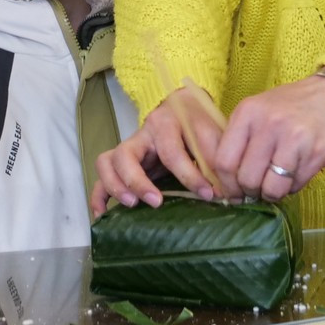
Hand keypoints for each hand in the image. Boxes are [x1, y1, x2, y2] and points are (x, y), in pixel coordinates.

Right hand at [91, 88, 232, 215]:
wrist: (183, 108)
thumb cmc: (198, 125)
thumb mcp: (212, 133)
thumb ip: (217, 157)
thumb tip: (226, 192)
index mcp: (165, 124)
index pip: (172, 152)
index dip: (189, 176)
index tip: (207, 194)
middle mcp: (140, 136)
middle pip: (126, 155)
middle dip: (138, 181)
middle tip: (155, 202)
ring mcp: (127, 149)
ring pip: (106, 162)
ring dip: (116, 186)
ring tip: (131, 205)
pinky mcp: (120, 163)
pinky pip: (100, 177)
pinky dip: (99, 196)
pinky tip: (103, 216)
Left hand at [213, 74, 324, 201]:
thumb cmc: (292, 107)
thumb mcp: (258, 111)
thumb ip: (239, 140)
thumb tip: (226, 182)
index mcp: (247, 113)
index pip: (223, 161)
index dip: (227, 185)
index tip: (233, 193)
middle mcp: (268, 124)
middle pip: (246, 179)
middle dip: (250, 192)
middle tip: (257, 190)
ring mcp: (293, 139)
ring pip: (271, 188)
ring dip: (272, 194)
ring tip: (275, 184)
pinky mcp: (315, 153)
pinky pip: (294, 186)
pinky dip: (292, 188)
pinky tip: (295, 173)